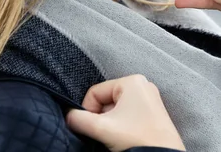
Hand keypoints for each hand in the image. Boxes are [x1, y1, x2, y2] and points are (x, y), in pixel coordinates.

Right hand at [66, 75, 185, 151]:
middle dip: (101, 118)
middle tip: (104, 134)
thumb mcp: (102, 129)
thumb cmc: (136, 138)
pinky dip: (121, 124)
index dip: (88, 111)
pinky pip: (128, 113)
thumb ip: (79, 120)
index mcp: (131, 81)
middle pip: (106, 100)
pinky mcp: (153, 111)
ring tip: (115, 137)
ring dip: (110, 123)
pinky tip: (124, 137)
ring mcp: (149, 98)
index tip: (91, 128)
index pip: (95, 92)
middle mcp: (142, 84)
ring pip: (116, 108)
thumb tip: (67, 116)